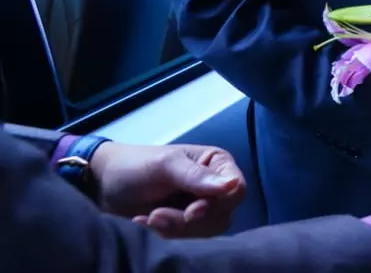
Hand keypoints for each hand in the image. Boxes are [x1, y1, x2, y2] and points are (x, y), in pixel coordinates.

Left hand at [90, 142, 245, 237]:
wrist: (102, 184)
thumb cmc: (135, 166)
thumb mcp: (165, 166)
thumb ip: (197, 177)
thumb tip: (232, 185)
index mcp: (216, 164)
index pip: (237, 189)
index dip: (217, 204)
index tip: (191, 211)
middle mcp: (214, 186)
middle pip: (222, 214)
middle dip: (189, 221)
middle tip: (158, 215)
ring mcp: (200, 206)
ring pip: (206, 230)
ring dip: (176, 229)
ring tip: (149, 218)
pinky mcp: (184, 224)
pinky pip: (188, 238)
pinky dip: (166, 234)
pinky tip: (144, 223)